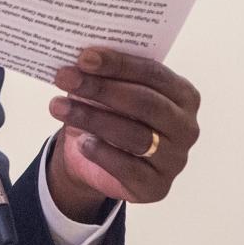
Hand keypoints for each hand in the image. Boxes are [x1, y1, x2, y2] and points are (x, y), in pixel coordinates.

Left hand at [46, 48, 200, 222]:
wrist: (92, 154)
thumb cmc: (105, 110)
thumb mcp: (104, 86)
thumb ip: (102, 71)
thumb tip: (81, 58)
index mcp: (181, 94)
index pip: (153, 73)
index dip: (118, 63)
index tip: (84, 57)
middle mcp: (185, 127)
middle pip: (145, 103)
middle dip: (101, 88)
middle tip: (64, 77)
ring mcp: (175, 160)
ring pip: (135, 136)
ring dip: (92, 118)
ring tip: (57, 107)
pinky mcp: (156, 187)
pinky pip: (129, 168)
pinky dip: (101, 152)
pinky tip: (81, 142)